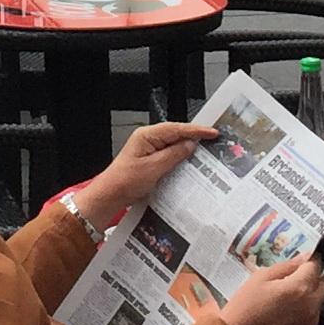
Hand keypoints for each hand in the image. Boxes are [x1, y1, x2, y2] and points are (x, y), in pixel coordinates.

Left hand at [84, 120, 213, 214]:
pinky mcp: (149, 160)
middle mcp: (147, 139)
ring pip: (173, 145)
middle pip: (175, 134)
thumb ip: (174, 155)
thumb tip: (190, 145)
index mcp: (147, 135)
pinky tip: (188, 164)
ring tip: (205, 152)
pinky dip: (179, 158)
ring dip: (187, 149)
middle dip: (194, 138)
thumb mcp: (154, 168)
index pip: (176, 128)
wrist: (110, 196)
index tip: (212, 132)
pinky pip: (168, 155)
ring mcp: (148, 149)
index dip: (196, 130)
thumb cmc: (125, 181)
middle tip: (213, 140)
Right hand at [218, 257, 323, 324]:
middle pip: (323, 284)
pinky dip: (304, 315)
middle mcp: (310, 306)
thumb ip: (286, 266)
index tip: (304, 260)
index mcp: (299, 287)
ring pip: (318, 303)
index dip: (310, 260)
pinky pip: (312, 320)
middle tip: (296, 278)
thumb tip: (304, 258)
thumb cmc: (244, 308)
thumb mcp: (260, 278)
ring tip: (287, 300)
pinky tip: (286, 316)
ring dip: (309, 297)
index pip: (315, 266)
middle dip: (313, 278)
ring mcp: (310, 324)